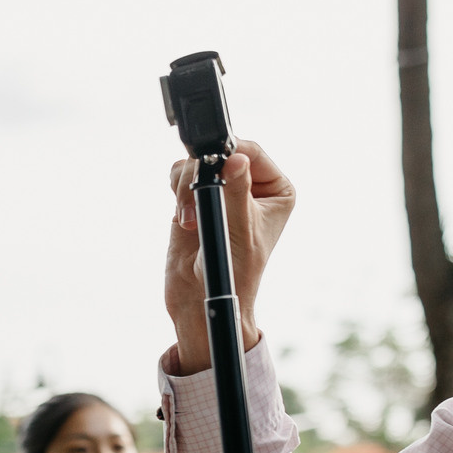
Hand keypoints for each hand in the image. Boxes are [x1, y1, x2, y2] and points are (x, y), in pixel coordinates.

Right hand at [164, 140, 295, 373]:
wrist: (202, 299)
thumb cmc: (234, 272)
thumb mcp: (239, 229)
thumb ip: (236, 191)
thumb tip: (236, 157)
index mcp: (275, 190)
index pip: (252, 153)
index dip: (229, 154)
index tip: (212, 166)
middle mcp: (250, 186)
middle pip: (220, 153)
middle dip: (202, 174)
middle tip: (197, 198)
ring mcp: (220, 191)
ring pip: (196, 163)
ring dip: (187, 186)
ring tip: (191, 219)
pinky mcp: (195, 199)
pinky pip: (179, 177)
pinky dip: (177, 193)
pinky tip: (185, 219)